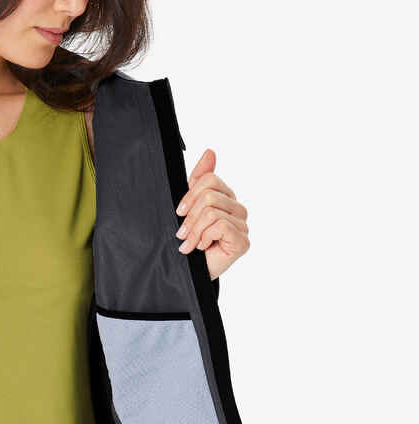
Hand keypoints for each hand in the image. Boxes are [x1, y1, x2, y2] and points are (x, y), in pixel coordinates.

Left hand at [173, 148, 249, 280]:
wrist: (192, 271)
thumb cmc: (191, 241)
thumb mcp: (189, 208)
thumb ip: (199, 180)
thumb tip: (210, 152)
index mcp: (225, 197)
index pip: (209, 179)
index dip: (190, 195)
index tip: (179, 212)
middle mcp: (237, 208)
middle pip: (209, 196)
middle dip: (189, 217)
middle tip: (182, 234)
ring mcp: (242, 225)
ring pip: (211, 212)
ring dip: (194, 231)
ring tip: (189, 244)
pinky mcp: (243, 241)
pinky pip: (220, 226)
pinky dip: (205, 238)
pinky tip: (204, 247)